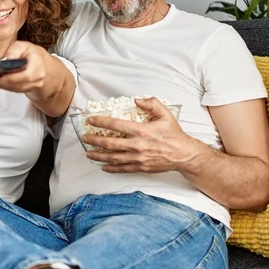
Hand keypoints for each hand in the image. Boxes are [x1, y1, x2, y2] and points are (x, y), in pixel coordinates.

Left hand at [0, 41, 47, 93]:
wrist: (40, 61)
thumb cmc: (29, 52)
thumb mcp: (22, 45)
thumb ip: (14, 50)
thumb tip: (8, 59)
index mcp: (38, 64)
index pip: (27, 75)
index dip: (13, 78)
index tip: (0, 76)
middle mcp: (38, 77)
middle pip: (20, 84)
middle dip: (3, 82)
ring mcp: (35, 85)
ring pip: (16, 89)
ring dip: (2, 85)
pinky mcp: (29, 89)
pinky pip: (16, 90)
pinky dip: (5, 87)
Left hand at [83, 98, 202, 172]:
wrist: (184, 154)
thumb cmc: (174, 134)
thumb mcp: (165, 114)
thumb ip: (151, 104)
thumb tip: (137, 100)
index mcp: (141, 131)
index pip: (116, 125)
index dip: (101, 122)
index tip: (91, 120)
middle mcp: (137, 145)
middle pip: (109, 143)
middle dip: (94, 140)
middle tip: (85, 138)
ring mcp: (137, 158)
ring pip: (113, 157)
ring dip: (98, 155)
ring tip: (88, 153)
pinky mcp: (140, 167)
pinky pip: (122, 169)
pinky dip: (111, 168)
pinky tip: (103, 166)